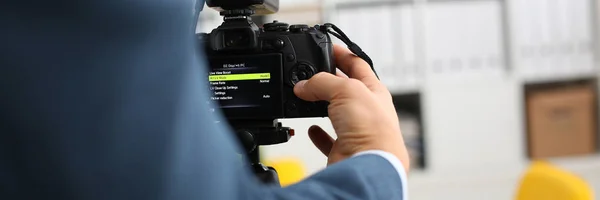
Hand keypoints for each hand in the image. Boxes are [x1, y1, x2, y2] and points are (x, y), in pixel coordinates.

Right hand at [293, 44, 409, 171]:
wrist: (369, 165)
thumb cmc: (372, 129)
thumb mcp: (346, 90)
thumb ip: (322, 82)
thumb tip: (304, 85)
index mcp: (374, 91)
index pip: (358, 66)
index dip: (342, 55)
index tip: (328, 48)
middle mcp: (366, 110)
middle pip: (345, 89)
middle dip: (329, 80)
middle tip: (310, 73)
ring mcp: (355, 130)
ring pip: (336, 113)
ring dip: (321, 105)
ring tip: (306, 97)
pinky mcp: (343, 149)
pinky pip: (329, 138)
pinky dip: (318, 133)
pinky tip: (312, 129)